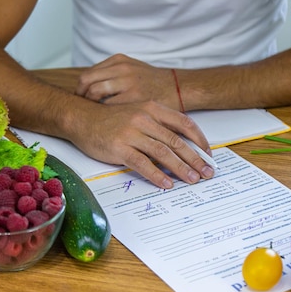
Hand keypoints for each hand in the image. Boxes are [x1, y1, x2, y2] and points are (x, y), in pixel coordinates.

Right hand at [67, 99, 214, 188]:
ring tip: (192, 180)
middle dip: (195, 159)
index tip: (209, 154)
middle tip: (207, 173)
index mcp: (152, 108)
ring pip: (163, 152)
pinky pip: (142, 163)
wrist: (81, 118)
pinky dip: (157, 174)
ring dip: (181, 168)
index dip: (199, 140)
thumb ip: (158, 127)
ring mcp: (132, 132)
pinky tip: (167, 183)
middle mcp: (144, 118)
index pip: (184, 123)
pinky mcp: (119, 147)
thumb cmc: (111, 119)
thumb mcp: (138, 114)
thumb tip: (181, 148)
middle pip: (176, 141)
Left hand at [75, 54, 178, 108]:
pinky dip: (105, 113)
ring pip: (95, 92)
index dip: (82, 88)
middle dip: (82, 95)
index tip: (82, 98)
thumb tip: (91, 85)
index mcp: (119, 61)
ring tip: (95, 114)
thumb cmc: (154, 82)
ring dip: (91, 104)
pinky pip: (110, 106)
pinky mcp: (135, 98)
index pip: (88, 74)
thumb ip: (113, 74)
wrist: (178, 87)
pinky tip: (108, 119)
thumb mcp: (132, 69)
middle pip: (87, 81)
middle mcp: (121, 68)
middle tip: (84, 108)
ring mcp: (128, 82)